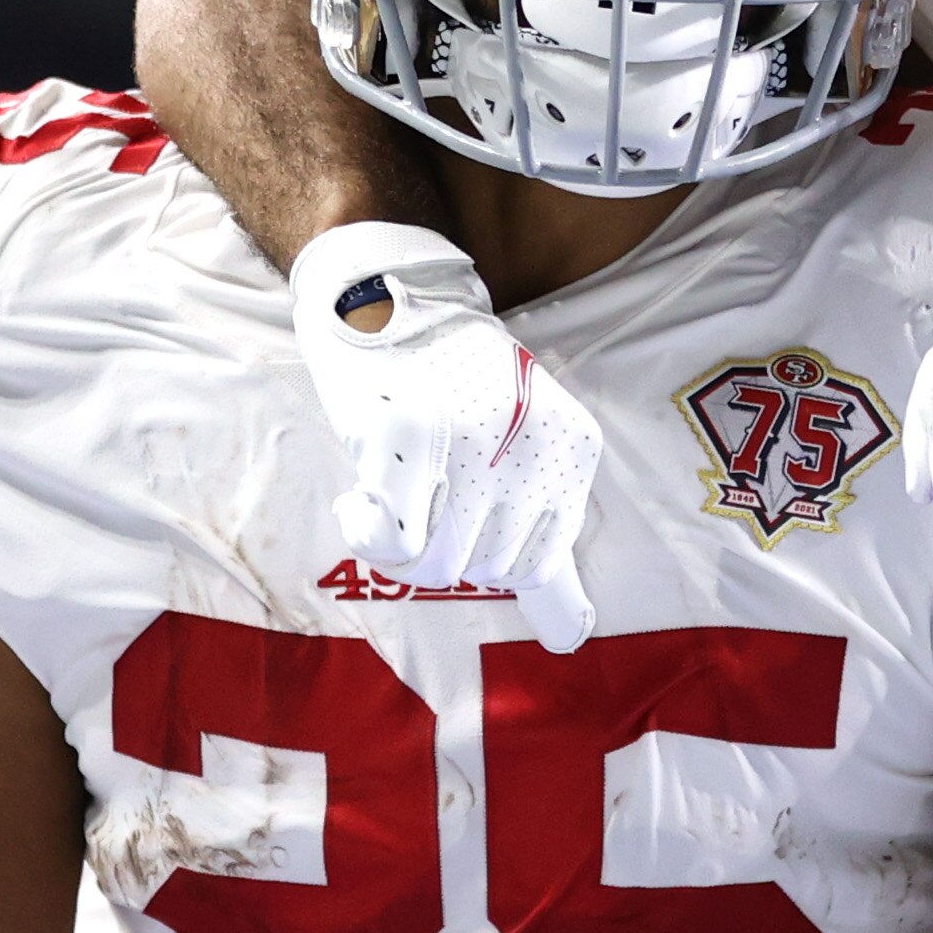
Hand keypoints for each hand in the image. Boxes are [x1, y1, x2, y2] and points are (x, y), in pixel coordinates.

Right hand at [292, 225, 601, 650]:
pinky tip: (360, 495)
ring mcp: (472, 438)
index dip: (484, 548)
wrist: (389, 294)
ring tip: (393, 489)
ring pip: (438, 567)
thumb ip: (545, 542)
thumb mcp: (524, 453)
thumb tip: (571, 638)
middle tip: (422, 487)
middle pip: (483, 569)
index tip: (461, 497)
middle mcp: (533, 445)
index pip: (533, 563)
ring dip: (400, 546)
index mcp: (573, 450)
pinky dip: (365, 530)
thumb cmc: (452, 387)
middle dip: (440, 545)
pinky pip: (390, 542)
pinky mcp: (409, 433)